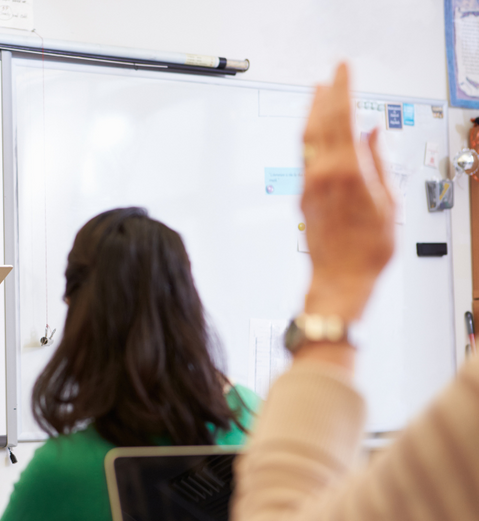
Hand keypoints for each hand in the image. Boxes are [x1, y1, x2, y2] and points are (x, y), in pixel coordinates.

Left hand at [301, 63, 395, 320]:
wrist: (339, 279)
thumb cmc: (367, 251)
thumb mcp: (388, 203)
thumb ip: (379, 162)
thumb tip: (375, 133)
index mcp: (347, 172)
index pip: (343, 118)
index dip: (342, 90)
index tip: (343, 70)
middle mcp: (322, 175)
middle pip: (320, 123)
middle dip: (326, 94)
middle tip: (331, 74)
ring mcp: (309, 185)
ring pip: (306, 139)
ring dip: (312, 112)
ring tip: (317, 93)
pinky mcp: (302, 195)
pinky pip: (304, 156)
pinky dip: (310, 136)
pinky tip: (314, 130)